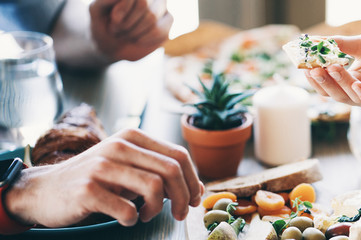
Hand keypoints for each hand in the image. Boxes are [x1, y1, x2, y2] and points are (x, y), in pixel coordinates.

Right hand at [5, 129, 203, 227]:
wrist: (44, 190)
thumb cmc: (95, 180)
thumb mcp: (128, 167)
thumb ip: (160, 172)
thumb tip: (198, 189)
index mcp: (133, 137)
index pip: (179, 155)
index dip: (193, 180)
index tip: (194, 199)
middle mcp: (118, 146)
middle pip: (172, 170)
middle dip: (184, 197)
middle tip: (180, 214)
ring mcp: (102, 166)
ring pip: (154, 187)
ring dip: (158, 209)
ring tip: (148, 215)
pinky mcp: (88, 190)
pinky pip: (127, 209)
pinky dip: (133, 219)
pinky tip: (126, 219)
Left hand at [89, 0, 172, 60]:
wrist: (111, 44)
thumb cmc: (103, 24)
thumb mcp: (96, 10)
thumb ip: (105, 0)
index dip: (124, 8)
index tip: (114, 20)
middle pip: (144, 5)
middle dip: (127, 22)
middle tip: (116, 30)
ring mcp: (161, 7)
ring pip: (152, 19)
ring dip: (134, 32)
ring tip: (125, 35)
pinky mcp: (167, 23)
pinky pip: (161, 31)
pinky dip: (145, 39)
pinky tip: (137, 40)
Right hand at [304, 28, 360, 109]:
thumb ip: (339, 45)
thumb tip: (312, 42)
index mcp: (352, 81)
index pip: (330, 86)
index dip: (316, 79)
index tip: (303, 66)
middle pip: (338, 95)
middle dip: (324, 83)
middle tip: (313, 69)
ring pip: (354, 98)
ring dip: (341, 85)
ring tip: (332, 67)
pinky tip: (357, 84)